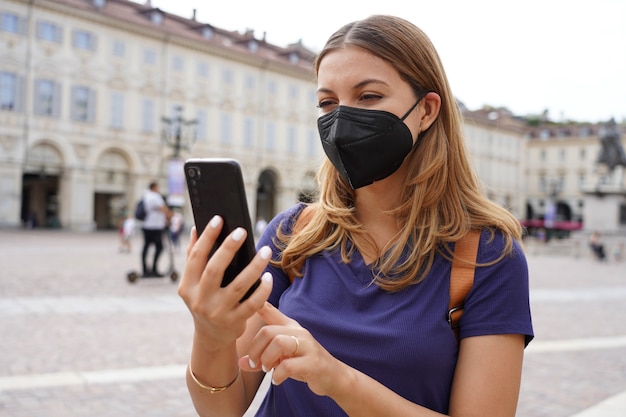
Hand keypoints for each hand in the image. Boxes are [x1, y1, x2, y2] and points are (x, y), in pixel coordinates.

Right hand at [178, 215, 273, 351]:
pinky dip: (262, 290)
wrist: (211, 337)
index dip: (206, 237)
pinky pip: (253, 303)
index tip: (218, 219)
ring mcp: (218, 312)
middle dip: (228, 248)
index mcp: (187, 287)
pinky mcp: (235, 322)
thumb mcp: (193, 284)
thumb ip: (193, 257)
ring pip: (239, 286)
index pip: (196, 258)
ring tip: (265, 250)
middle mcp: (200, 300)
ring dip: (254, 266)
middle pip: (214, 269)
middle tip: (242, 230)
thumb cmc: (205, 300)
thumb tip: (195, 228)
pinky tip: (268, 276)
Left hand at [239, 302, 346, 396]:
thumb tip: (241, 363)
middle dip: (256, 350)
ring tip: (267, 370)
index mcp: (290, 327)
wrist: (333, 377)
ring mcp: (307, 346)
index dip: (257, 304)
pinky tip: (277, 380)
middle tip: (255, 364)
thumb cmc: (304, 364)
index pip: (271, 311)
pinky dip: (278, 375)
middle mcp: (299, 332)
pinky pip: (288, 365)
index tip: (244, 301)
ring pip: (279, 343)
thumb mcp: (283, 357)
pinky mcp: (313, 362)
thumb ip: (263, 357)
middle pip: (268, 331)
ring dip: (267, 359)